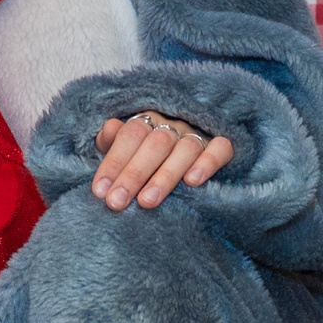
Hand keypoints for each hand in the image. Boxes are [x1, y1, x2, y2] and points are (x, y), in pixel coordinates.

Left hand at [92, 111, 233, 210]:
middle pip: (156, 143)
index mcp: (147, 121)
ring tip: (147, 201)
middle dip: (134, 174)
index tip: (100, 191)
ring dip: (165, 175)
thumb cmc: (143, 158)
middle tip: (117, 202)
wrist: (179, 154)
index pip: (130, 134)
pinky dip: (208, 163)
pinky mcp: (223, 146)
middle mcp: (173, 125)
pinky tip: (193, 181)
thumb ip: (112, 141)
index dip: (114, 162)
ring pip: (186, 148)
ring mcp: (198, 135)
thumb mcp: (123, 149)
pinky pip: (221, 149)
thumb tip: (109, 129)